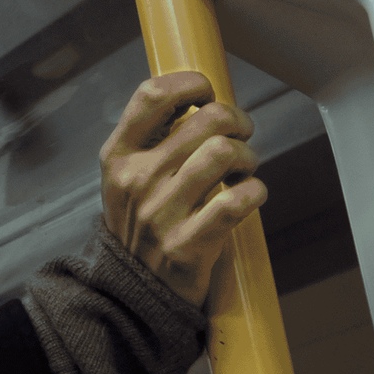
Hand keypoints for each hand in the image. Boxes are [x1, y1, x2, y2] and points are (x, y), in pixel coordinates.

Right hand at [100, 72, 267, 307]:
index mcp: (118, 156)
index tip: (207, 92)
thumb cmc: (141, 224)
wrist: (132, 290)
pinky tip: (249, 195)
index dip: (191, 83)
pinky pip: (238, 201)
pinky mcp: (187, 244)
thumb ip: (153, 139)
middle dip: (237, 121)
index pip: (153, 95)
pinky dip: (255, 192)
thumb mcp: (126, 177)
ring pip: (225, 153)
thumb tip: (202, 99)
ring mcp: (161, 213)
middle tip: (241, 135)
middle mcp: (137, 180)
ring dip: (248, 157)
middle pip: (207, 118)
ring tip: (243, 169)